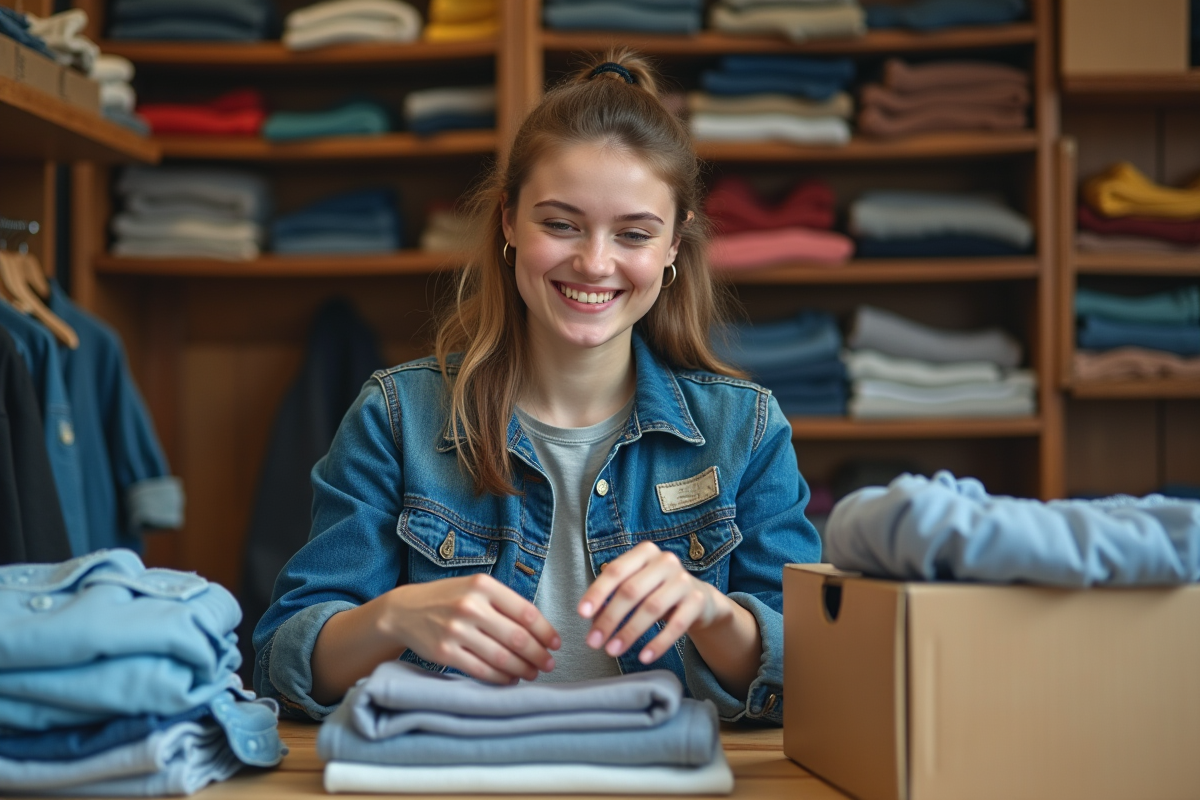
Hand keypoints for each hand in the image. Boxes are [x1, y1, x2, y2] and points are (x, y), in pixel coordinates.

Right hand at [383, 574, 559, 683]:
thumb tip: (540, 630)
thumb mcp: (475, 588)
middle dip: (538, 654)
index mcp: (483, 586)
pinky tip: (510, 679)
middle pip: (516, 637)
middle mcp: (470, 606)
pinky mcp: (445, 652)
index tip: (556, 644)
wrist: (404, 611)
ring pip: (501, 657)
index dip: (546, 632)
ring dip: (523, 669)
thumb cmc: (448, 599)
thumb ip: (504, 603)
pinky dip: (501, 678)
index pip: (526, 612)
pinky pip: (481, 670)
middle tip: (549, 664)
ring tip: (533, 673)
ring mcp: (456, 630)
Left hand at [577, 541, 733, 663]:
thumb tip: (591, 618)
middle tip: (594, 642)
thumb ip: (613, 596)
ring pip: (651, 608)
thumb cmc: (658, 591)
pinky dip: (658, 643)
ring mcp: (683, 580)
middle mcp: (665, 561)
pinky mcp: (697, 601)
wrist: (699, 599)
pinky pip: (677, 625)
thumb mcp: (636, 587)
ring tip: (612, 650)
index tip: (582, 614)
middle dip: (609, 618)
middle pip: (631, 591)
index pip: (615, 571)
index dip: (597, 593)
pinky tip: (644, 657)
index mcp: (645, 552)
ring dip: (629, 632)